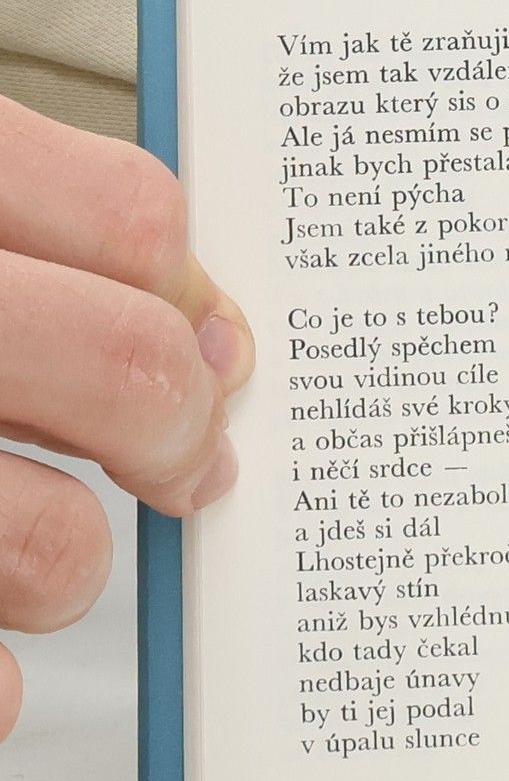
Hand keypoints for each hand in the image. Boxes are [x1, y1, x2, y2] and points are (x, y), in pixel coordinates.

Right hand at [0, 100, 251, 737]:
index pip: (135, 217)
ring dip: (65, 563)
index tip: (209, 346)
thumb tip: (215, 340)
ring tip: (12, 536)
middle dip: (178, 435)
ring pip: (61, 553)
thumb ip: (37, 231)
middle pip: (138, 371)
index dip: (194, 295)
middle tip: (177, 463)